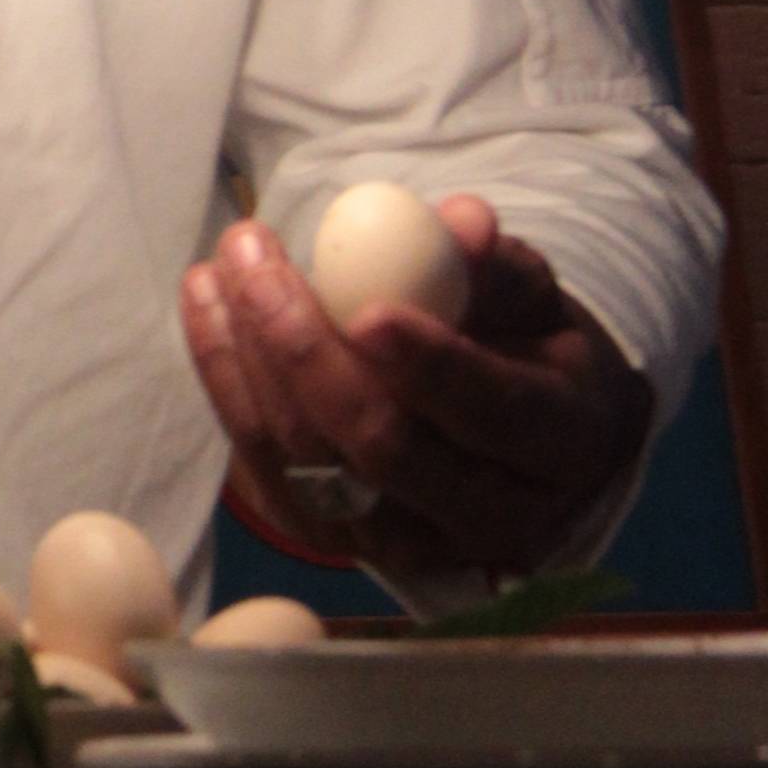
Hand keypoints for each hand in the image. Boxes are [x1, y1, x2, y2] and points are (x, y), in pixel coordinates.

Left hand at [181, 195, 653, 599]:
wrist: (515, 436)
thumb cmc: (525, 347)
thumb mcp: (531, 298)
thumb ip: (492, 265)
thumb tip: (462, 223)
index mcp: (560, 443)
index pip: (493, 412)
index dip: (431, 366)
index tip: (366, 310)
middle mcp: (492, 516)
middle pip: (386, 449)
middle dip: (305, 349)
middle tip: (254, 258)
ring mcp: (412, 544)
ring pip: (313, 467)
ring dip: (249, 363)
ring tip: (218, 272)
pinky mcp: (342, 544)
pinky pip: (268, 477)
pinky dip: (228, 391)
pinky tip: (208, 312)